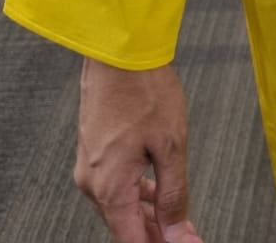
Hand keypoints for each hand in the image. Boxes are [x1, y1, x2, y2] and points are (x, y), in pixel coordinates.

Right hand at [75, 58, 206, 242]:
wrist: (118, 51)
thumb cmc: (144, 90)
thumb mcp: (171, 146)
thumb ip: (174, 196)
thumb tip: (177, 235)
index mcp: (110, 188)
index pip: (132, 241)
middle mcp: (92, 183)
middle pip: (125, 227)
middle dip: (157, 235)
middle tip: (186, 235)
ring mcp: (89, 166)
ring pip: (120, 206)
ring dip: (149, 216)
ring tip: (178, 220)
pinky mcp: (93, 151)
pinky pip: (116, 185)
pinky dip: (138, 195)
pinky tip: (157, 192)